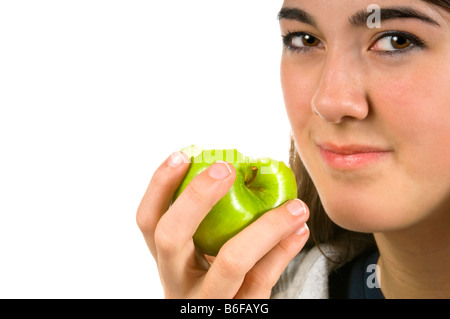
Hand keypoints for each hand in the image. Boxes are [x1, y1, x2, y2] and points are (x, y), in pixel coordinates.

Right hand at [136, 151, 309, 297]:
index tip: (183, 154)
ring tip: (295, 206)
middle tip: (226, 168)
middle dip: (195, 196)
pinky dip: (284, 251)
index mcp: (166, 260)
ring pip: (231, 262)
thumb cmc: (215, 279)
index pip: (148, 221)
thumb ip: (208, 224)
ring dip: (267, 227)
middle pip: (170, 237)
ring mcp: (208, 301)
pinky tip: (299, 230)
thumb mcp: (202, 258)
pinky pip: (263, 280)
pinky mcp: (240, 311)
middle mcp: (176, 282)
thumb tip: (235, 170)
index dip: (160, 185)